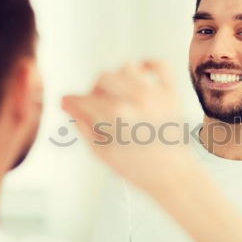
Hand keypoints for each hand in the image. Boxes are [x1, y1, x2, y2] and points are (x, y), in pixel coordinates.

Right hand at [62, 60, 196, 194]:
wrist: (173, 176)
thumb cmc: (140, 170)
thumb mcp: (103, 152)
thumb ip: (83, 125)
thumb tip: (68, 105)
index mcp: (116, 116)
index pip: (85, 98)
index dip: (71, 101)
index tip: (68, 101)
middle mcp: (136, 100)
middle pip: (103, 77)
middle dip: (94, 90)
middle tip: (95, 103)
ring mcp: (156, 94)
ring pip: (127, 67)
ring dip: (117, 77)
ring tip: (117, 94)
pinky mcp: (171, 93)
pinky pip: (159, 65)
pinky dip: (148, 65)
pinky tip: (139, 76)